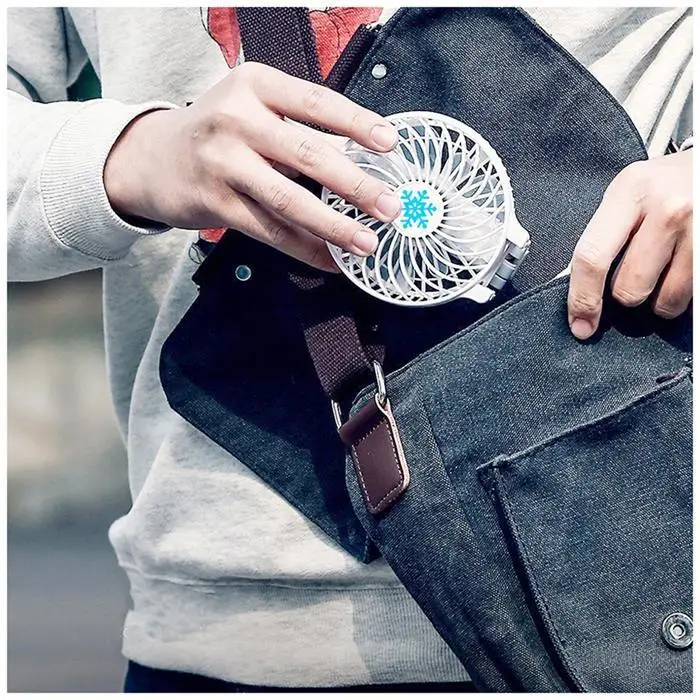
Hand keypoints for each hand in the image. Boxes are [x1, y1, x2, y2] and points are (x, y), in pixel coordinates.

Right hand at [103, 62, 401, 270]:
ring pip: (289, 200)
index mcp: (255, 85)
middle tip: (390, 208)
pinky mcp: (215, 202)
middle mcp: (236, 119)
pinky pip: (270, 231)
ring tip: (366, 244)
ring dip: (333, 226)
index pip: (317, 102)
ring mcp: (223, 162)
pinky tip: (329, 260)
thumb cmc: (218, 132)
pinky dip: (304, 249)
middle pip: (309, 155)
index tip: (391, 144)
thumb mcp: (253, 110)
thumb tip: (362, 160)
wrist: (152, 157)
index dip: (357, 123)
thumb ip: (300, 128)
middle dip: (356, 186)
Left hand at [567, 149, 691, 338]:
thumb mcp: (630, 194)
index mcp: (630, 192)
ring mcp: (699, 229)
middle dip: (628, 293)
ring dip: (661, 299)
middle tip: (640, 269)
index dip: (582, 299)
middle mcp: (667, 209)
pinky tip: (685, 269)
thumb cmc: (667, 185)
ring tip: (668, 268)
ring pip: (665, 301)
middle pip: (629, 289)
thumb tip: (578, 290)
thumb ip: (604, 236)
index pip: (592, 257)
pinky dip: (685, 295)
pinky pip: (693, 298)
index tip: (580, 325)